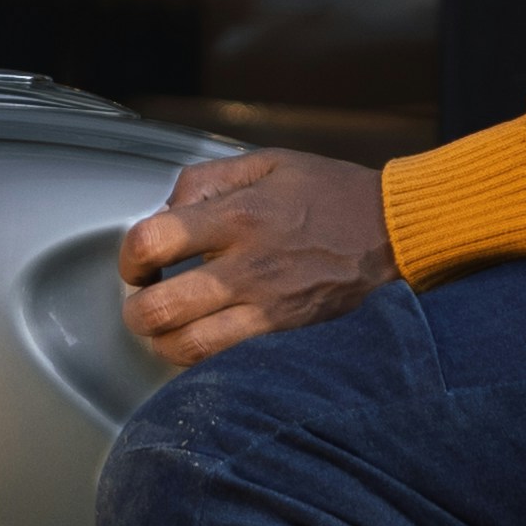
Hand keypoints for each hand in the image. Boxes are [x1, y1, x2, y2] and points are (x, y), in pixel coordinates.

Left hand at [118, 149, 396, 365]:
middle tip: (144, 299)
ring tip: (168, 326)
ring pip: (189, 348)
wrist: (397, 232)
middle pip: (161, 308)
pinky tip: (205, 338)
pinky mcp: (287, 336)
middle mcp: (248, 267)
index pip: (152, 242)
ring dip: (164, 341)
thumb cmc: (333, 195)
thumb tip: (166, 210)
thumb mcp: (267, 163)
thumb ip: (207, 179)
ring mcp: (269, 309)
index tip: (136, 261)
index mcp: (238, 216)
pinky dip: (203, 359)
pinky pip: (228, 362)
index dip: (128, 257)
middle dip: (136, 310)